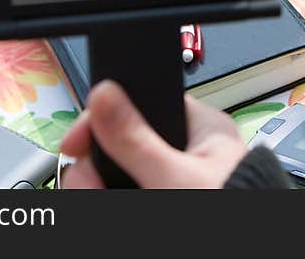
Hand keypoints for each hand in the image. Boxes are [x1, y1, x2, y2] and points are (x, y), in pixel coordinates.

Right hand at [59, 79, 248, 187]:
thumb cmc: (228, 211)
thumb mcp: (174, 177)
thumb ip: (135, 138)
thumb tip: (105, 93)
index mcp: (203, 131)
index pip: (145, 105)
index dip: (106, 119)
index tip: (76, 141)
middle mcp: (188, 156)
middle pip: (122, 147)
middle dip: (95, 166)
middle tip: (83, 184)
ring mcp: (174, 185)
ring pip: (119, 178)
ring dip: (97, 187)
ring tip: (88, 194)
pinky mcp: (162, 202)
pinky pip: (126, 194)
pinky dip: (109, 196)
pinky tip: (98, 197)